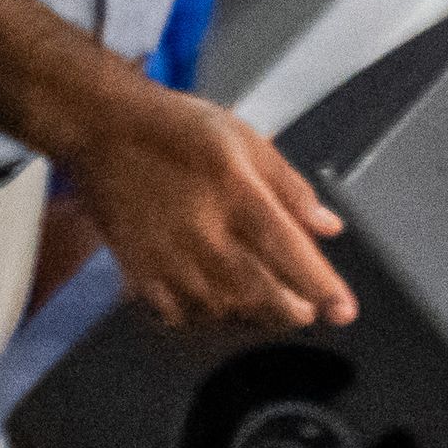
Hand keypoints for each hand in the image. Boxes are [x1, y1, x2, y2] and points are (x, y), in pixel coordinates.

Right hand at [74, 84, 357, 329]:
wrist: (104, 129)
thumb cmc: (177, 128)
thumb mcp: (249, 140)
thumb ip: (292, 188)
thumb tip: (328, 227)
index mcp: (236, 193)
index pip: (289, 251)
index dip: (321, 287)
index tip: (343, 310)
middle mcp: (203, 232)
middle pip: (259, 294)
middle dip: (292, 311)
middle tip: (306, 309)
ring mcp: (168, 257)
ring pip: (222, 311)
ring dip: (253, 318)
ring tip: (268, 308)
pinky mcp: (139, 271)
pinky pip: (179, 315)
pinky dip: (206, 319)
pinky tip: (218, 307)